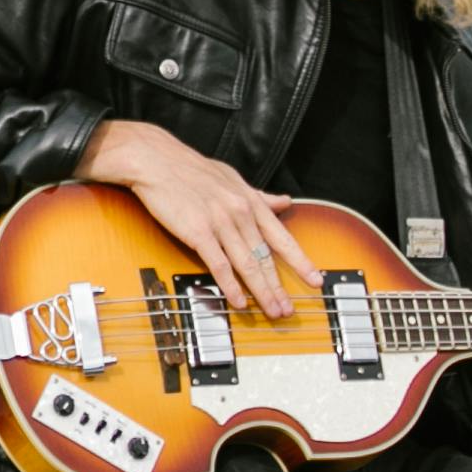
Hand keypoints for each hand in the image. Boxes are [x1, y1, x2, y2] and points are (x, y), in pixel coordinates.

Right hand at [78, 117, 314, 321]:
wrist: (156, 160)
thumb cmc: (191, 169)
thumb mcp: (232, 178)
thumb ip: (259, 196)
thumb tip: (284, 202)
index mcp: (250, 201)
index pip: (281, 237)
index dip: (300, 261)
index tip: (315, 279)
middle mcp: (241, 212)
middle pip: (266, 257)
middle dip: (280, 287)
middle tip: (289, 309)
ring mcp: (221, 222)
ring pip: (248, 264)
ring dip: (261, 292)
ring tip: (272, 311)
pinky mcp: (198, 232)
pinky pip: (219, 265)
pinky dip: (231, 286)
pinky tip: (239, 302)